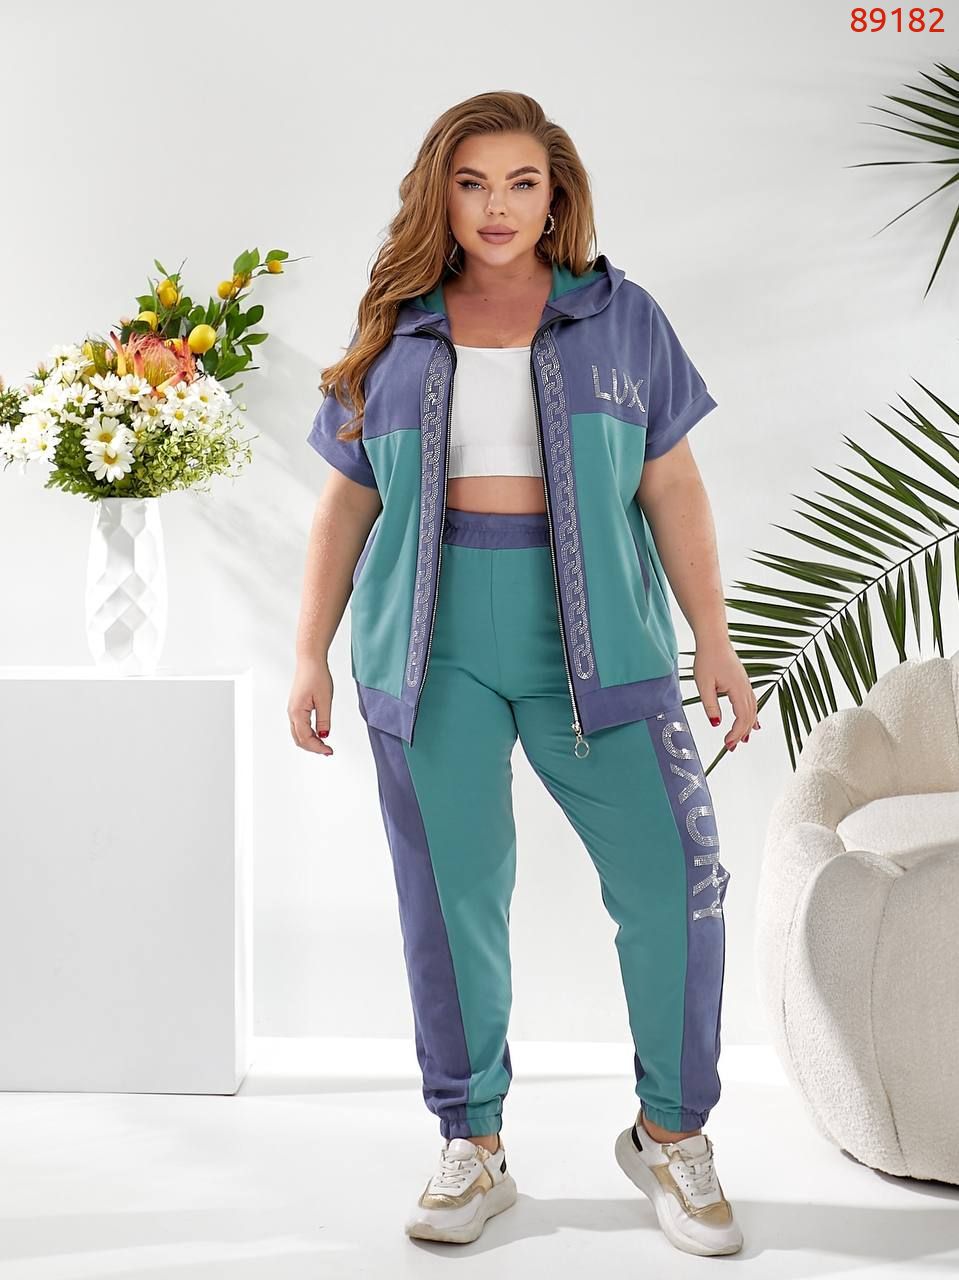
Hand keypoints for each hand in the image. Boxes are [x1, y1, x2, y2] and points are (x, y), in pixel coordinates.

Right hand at [288, 656, 334, 755]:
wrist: (310, 661)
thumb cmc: (317, 676)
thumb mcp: (325, 700)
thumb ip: (324, 719)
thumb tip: (324, 735)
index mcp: (297, 712)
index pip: (305, 738)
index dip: (317, 747)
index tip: (329, 751)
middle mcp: (292, 713)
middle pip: (299, 739)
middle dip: (313, 747)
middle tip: (328, 751)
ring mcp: (293, 710)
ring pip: (298, 734)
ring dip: (310, 742)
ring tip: (324, 745)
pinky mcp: (296, 707)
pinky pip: (299, 726)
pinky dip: (308, 734)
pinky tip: (318, 734)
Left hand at [693, 634, 759, 751]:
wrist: (714, 639)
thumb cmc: (707, 659)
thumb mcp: (703, 684)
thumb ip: (710, 704)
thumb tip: (716, 723)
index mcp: (737, 689)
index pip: (742, 717)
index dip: (735, 732)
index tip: (726, 744)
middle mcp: (746, 688)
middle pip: (749, 716)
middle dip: (741, 733)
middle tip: (731, 748)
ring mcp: (747, 684)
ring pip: (753, 710)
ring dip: (748, 726)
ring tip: (742, 740)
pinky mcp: (743, 682)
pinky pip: (752, 702)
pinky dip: (753, 715)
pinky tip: (754, 723)